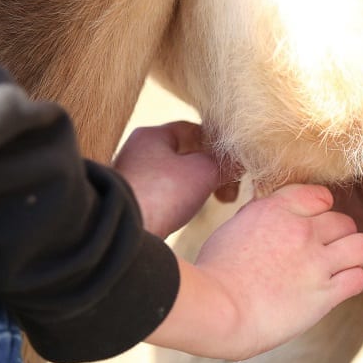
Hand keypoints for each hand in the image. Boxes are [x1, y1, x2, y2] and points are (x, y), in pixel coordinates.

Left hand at [114, 121, 241, 238]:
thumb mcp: (203, 172)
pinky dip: (180, 201)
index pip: (192, 130)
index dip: (218, 144)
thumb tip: (240, 162)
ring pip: (174, 176)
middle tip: (228, 187)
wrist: (123, 232)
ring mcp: (132, 177)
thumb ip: (224, 163)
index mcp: (151, 135)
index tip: (234, 161)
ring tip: (213, 200)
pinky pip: (164, 195)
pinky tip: (188, 213)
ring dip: (197, 186)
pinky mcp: (132, 201)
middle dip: (209, 169)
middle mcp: (137, 152)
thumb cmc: (161, 195)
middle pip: (183, 154)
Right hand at [147, 184, 362, 358]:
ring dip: (354, 258)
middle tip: (324, 255)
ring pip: (362, 246)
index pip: (321, 195)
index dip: (321, 212)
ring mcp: (316, 262)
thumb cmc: (214, 274)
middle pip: (344, 222)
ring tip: (339, 270)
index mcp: (276, 209)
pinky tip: (336, 291)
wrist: (214, 309)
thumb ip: (261, 216)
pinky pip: (359, 279)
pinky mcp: (324, 294)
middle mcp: (301, 230)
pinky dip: (352, 283)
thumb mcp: (234, 228)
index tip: (311, 227)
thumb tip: (273, 210)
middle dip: (337, 238)